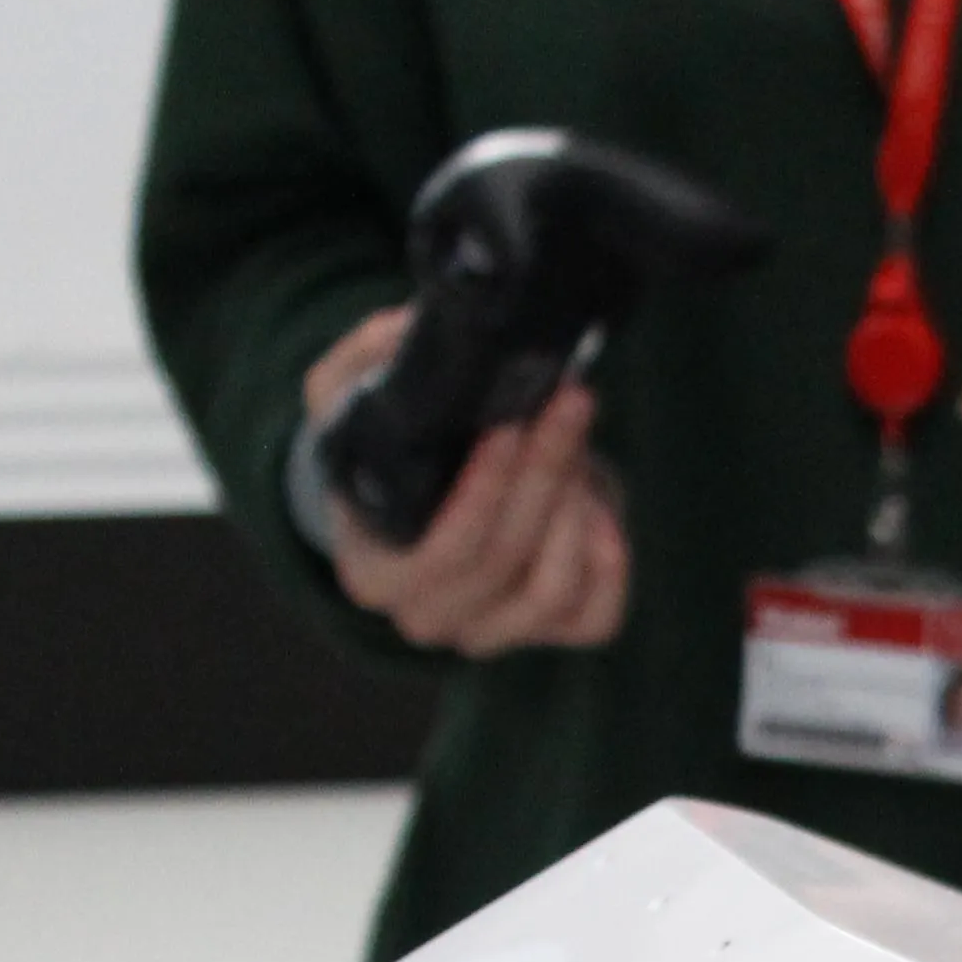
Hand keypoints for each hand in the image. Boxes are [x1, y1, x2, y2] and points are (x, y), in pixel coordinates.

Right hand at [300, 306, 629, 657]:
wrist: (438, 479)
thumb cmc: (390, 439)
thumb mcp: (351, 388)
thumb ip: (370, 356)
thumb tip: (412, 328)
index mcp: (372, 572)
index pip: (436, 555)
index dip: (482, 494)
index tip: (507, 425)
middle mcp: (428, 617)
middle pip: (503, 562)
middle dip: (543, 474)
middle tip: (568, 403)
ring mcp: (493, 633)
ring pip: (552, 588)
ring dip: (575, 507)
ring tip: (576, 441)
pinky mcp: (553, 631)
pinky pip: (598, 616)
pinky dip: (610, 557)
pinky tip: (597, 500)